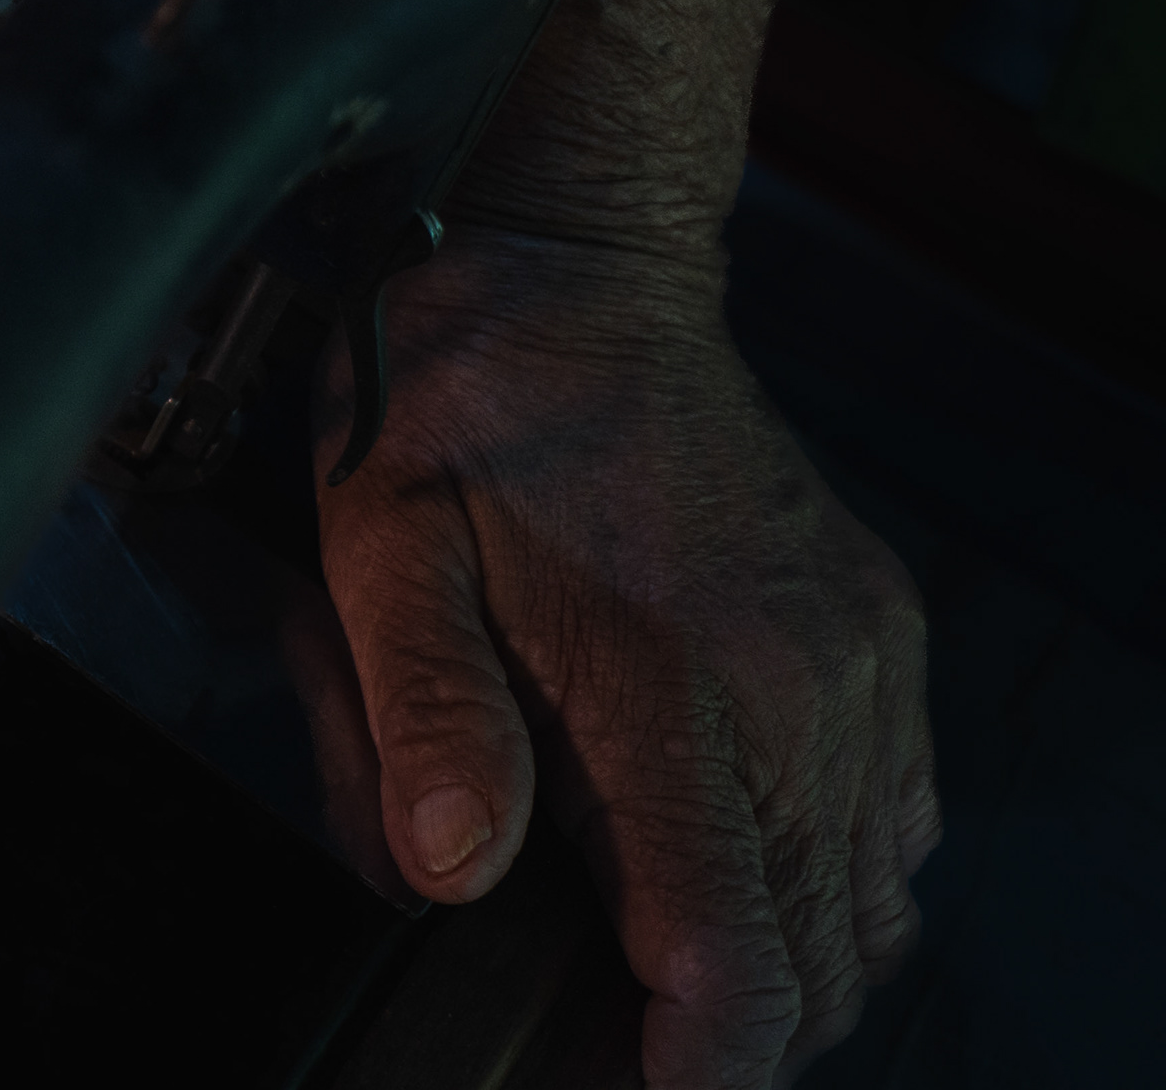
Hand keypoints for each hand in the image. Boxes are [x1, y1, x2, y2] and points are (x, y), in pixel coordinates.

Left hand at [316, 224, 938, 1086]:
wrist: (569, 268)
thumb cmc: (457, 407)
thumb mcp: (379, 550)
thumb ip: (419, 718)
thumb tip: (453, 870)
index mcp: (674, 685)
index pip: (734, 955)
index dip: (699, 1063)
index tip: (643, 1088)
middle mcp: (800, 686)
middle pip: (820, 957)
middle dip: (734, 1030)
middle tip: (625, 1037)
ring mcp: (855, 659)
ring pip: (873, 902)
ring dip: (788, 962)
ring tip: (671, 968)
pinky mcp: (874, 629)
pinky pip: (895, 816)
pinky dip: (833, 876)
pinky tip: (733, 861)